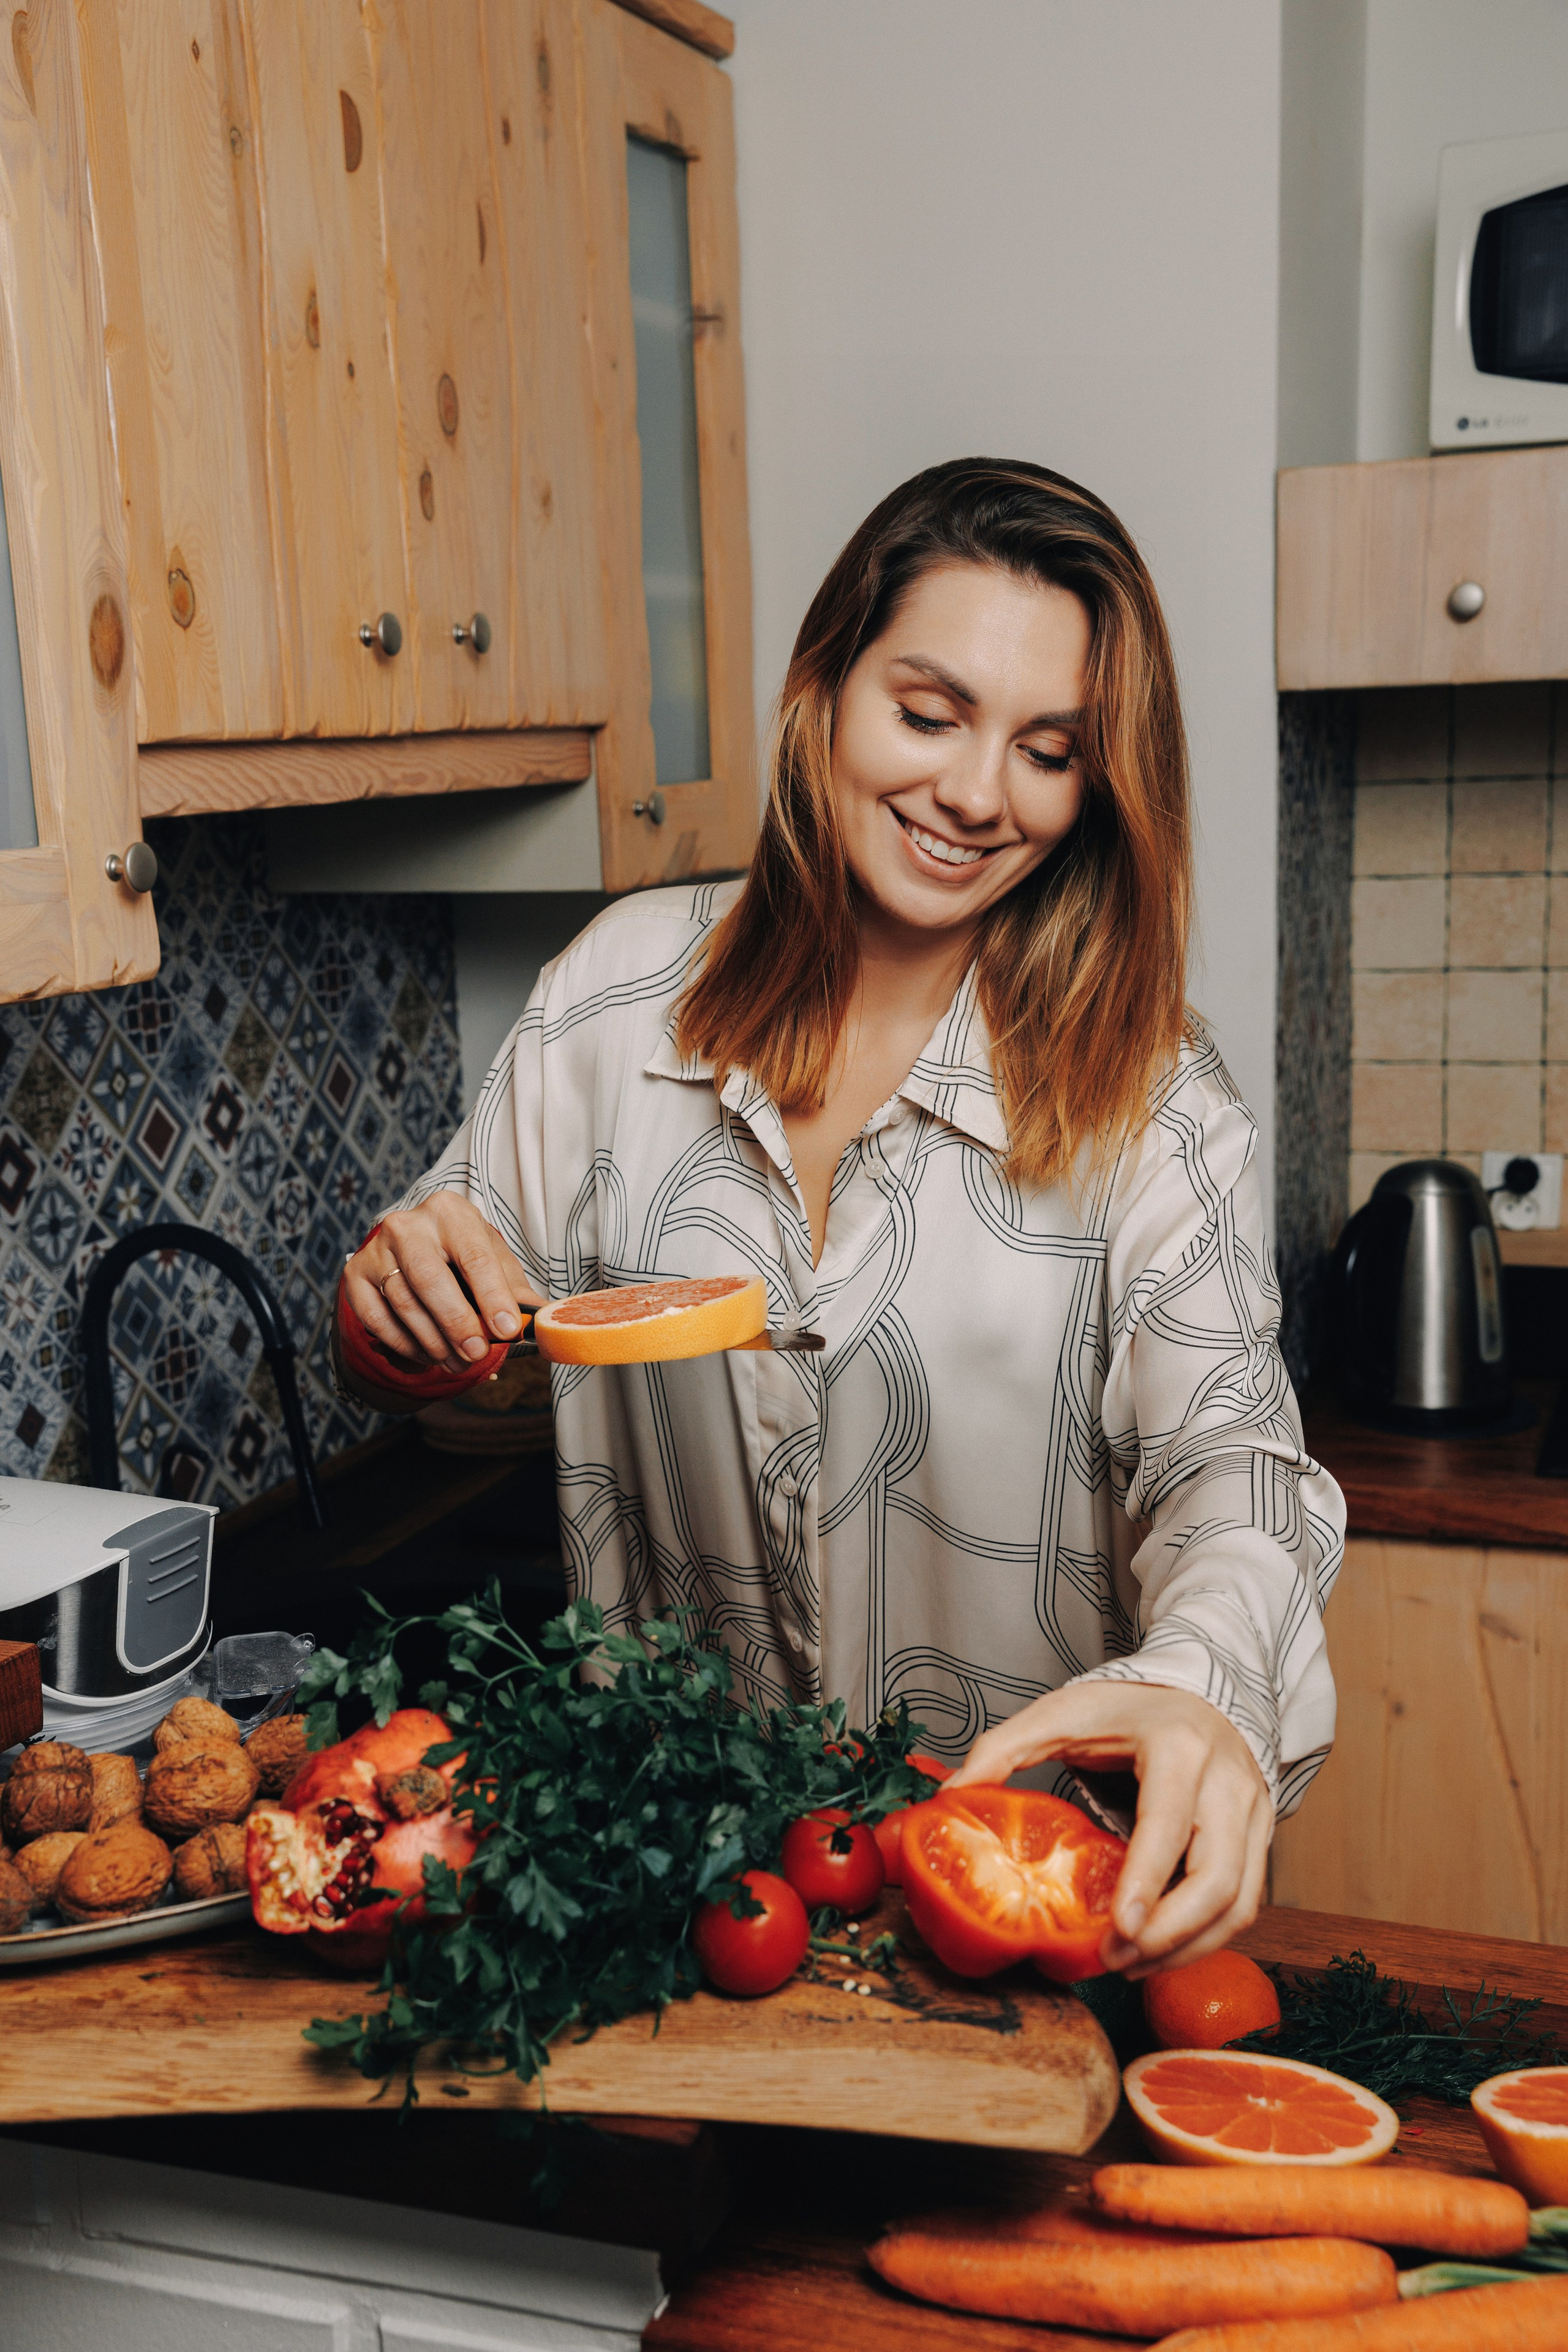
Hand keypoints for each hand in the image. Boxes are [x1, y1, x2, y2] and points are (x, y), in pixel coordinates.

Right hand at [343, 1194, 543, 1369]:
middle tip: (477, 1354)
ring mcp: (376, 1248)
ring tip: (460, 1363)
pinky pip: (377, 1319)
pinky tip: (429, 1355)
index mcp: (450, 1212)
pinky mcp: (355, 1274)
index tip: (507, 1330)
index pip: (474, 1256)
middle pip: (431, 1280)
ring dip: (435, 1342)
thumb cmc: (461, 1255)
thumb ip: (517, 1292)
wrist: (413, 1245)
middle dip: (457, 1324)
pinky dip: (406, 1344)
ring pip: (404, 1303)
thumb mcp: (493, 1262)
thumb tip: (542, 1323)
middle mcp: (407, 1224)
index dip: (492, 1296)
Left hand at [945, 1680, 1271, 1977]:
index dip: (1146, 1881)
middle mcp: (1227, 1780)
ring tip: (1130, 1968)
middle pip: (1217, 1877)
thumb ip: (1003, 1749)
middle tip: (1113, 1961)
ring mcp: (1252, 1811)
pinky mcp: (1259, 1836)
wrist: (1193, 1691)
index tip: (1120, 1928)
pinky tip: (1159, 1952)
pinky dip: (1206, 1938)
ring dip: (1188, 1947)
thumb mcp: (1059, 1714)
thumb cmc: (1125, 1709)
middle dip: (1168, 1934)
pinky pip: (1246, 1903)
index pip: (1169, 1824)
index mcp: (1178, 1745)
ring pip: (1239, 1902)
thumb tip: (948, 1796)